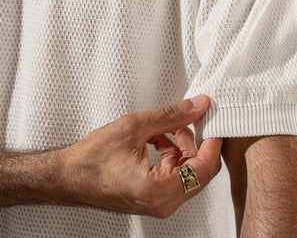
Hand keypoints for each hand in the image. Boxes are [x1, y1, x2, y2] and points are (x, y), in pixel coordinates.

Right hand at [58, 95, 221, 217]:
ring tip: (167, 127)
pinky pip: (176, 177)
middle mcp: (161, 203)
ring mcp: (157, 204)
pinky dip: (172, 155)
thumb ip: (171, 115)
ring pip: (188, 173)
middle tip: (189, 119)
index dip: (213, 142)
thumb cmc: (91, 159)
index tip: (214, 123)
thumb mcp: (134, 127)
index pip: (205, 168)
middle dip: (196, 142)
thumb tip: (198, 106)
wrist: (68, 177)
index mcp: (156, 189)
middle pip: (200, 171)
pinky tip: (158, 139)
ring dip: (183, 147)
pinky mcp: (153, 200)